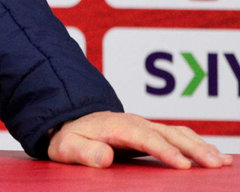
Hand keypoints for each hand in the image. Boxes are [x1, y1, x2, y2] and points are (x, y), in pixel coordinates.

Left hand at [47, 111, 232, 168]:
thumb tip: (103, 157)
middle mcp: (134, 122)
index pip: (143, 137)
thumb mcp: (66, 147)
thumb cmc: (68, 138)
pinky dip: (198, 144)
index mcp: (115, 126)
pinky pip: (178, 136)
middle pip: (167, 133)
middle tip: (214, 164)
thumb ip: (83, 151)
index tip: (182, 165)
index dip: (163, 150)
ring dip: (201, 146)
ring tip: (222, 162)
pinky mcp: (151, 132)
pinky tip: (215, 156)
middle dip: (193, 148)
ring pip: (177, 133)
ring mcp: (144, 125)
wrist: (69, 122)